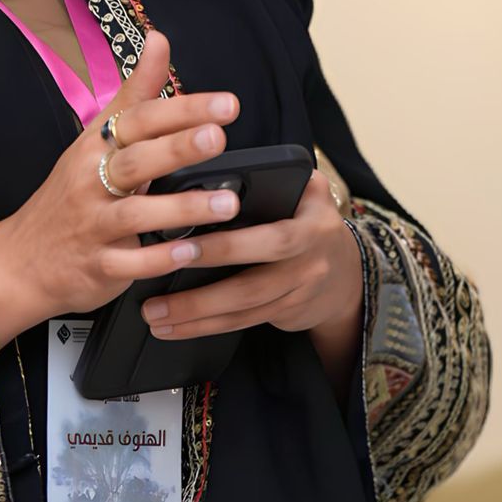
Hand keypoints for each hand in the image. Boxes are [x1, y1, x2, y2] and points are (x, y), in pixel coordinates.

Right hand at [0, 30, 244, 350]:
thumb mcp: (94, 139)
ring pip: (136, 212)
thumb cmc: (69, 193)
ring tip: (228, 203)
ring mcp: (92, 225)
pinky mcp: (96, 266)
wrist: (19, 260)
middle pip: (136, 160)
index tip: (226, 104)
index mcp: (94, 147)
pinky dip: (159, 258)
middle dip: (178, 148)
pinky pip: (129, 262)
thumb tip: (159, 39)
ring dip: (183, 207)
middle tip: (218, 137)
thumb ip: (133, 94)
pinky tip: (190, 252)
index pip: (138, 120)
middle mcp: (90, 181)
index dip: (180, 109)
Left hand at [137, 169, 363, 342]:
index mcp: (311, 218)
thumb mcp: (302, 189)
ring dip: (196, 313)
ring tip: (155, 314)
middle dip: (204, 288)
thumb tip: (203, 175)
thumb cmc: (306, 219)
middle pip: (254, 280)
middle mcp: (309, 258)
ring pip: (244, 307)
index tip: (186, 241)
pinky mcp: (286, 312)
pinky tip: (175, 327)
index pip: (272, 234)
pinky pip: (243, 322)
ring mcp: (299, 290)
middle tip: (160, 283)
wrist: (347, 272)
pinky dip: (207, 326)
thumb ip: (268, 180)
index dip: (228, 243)